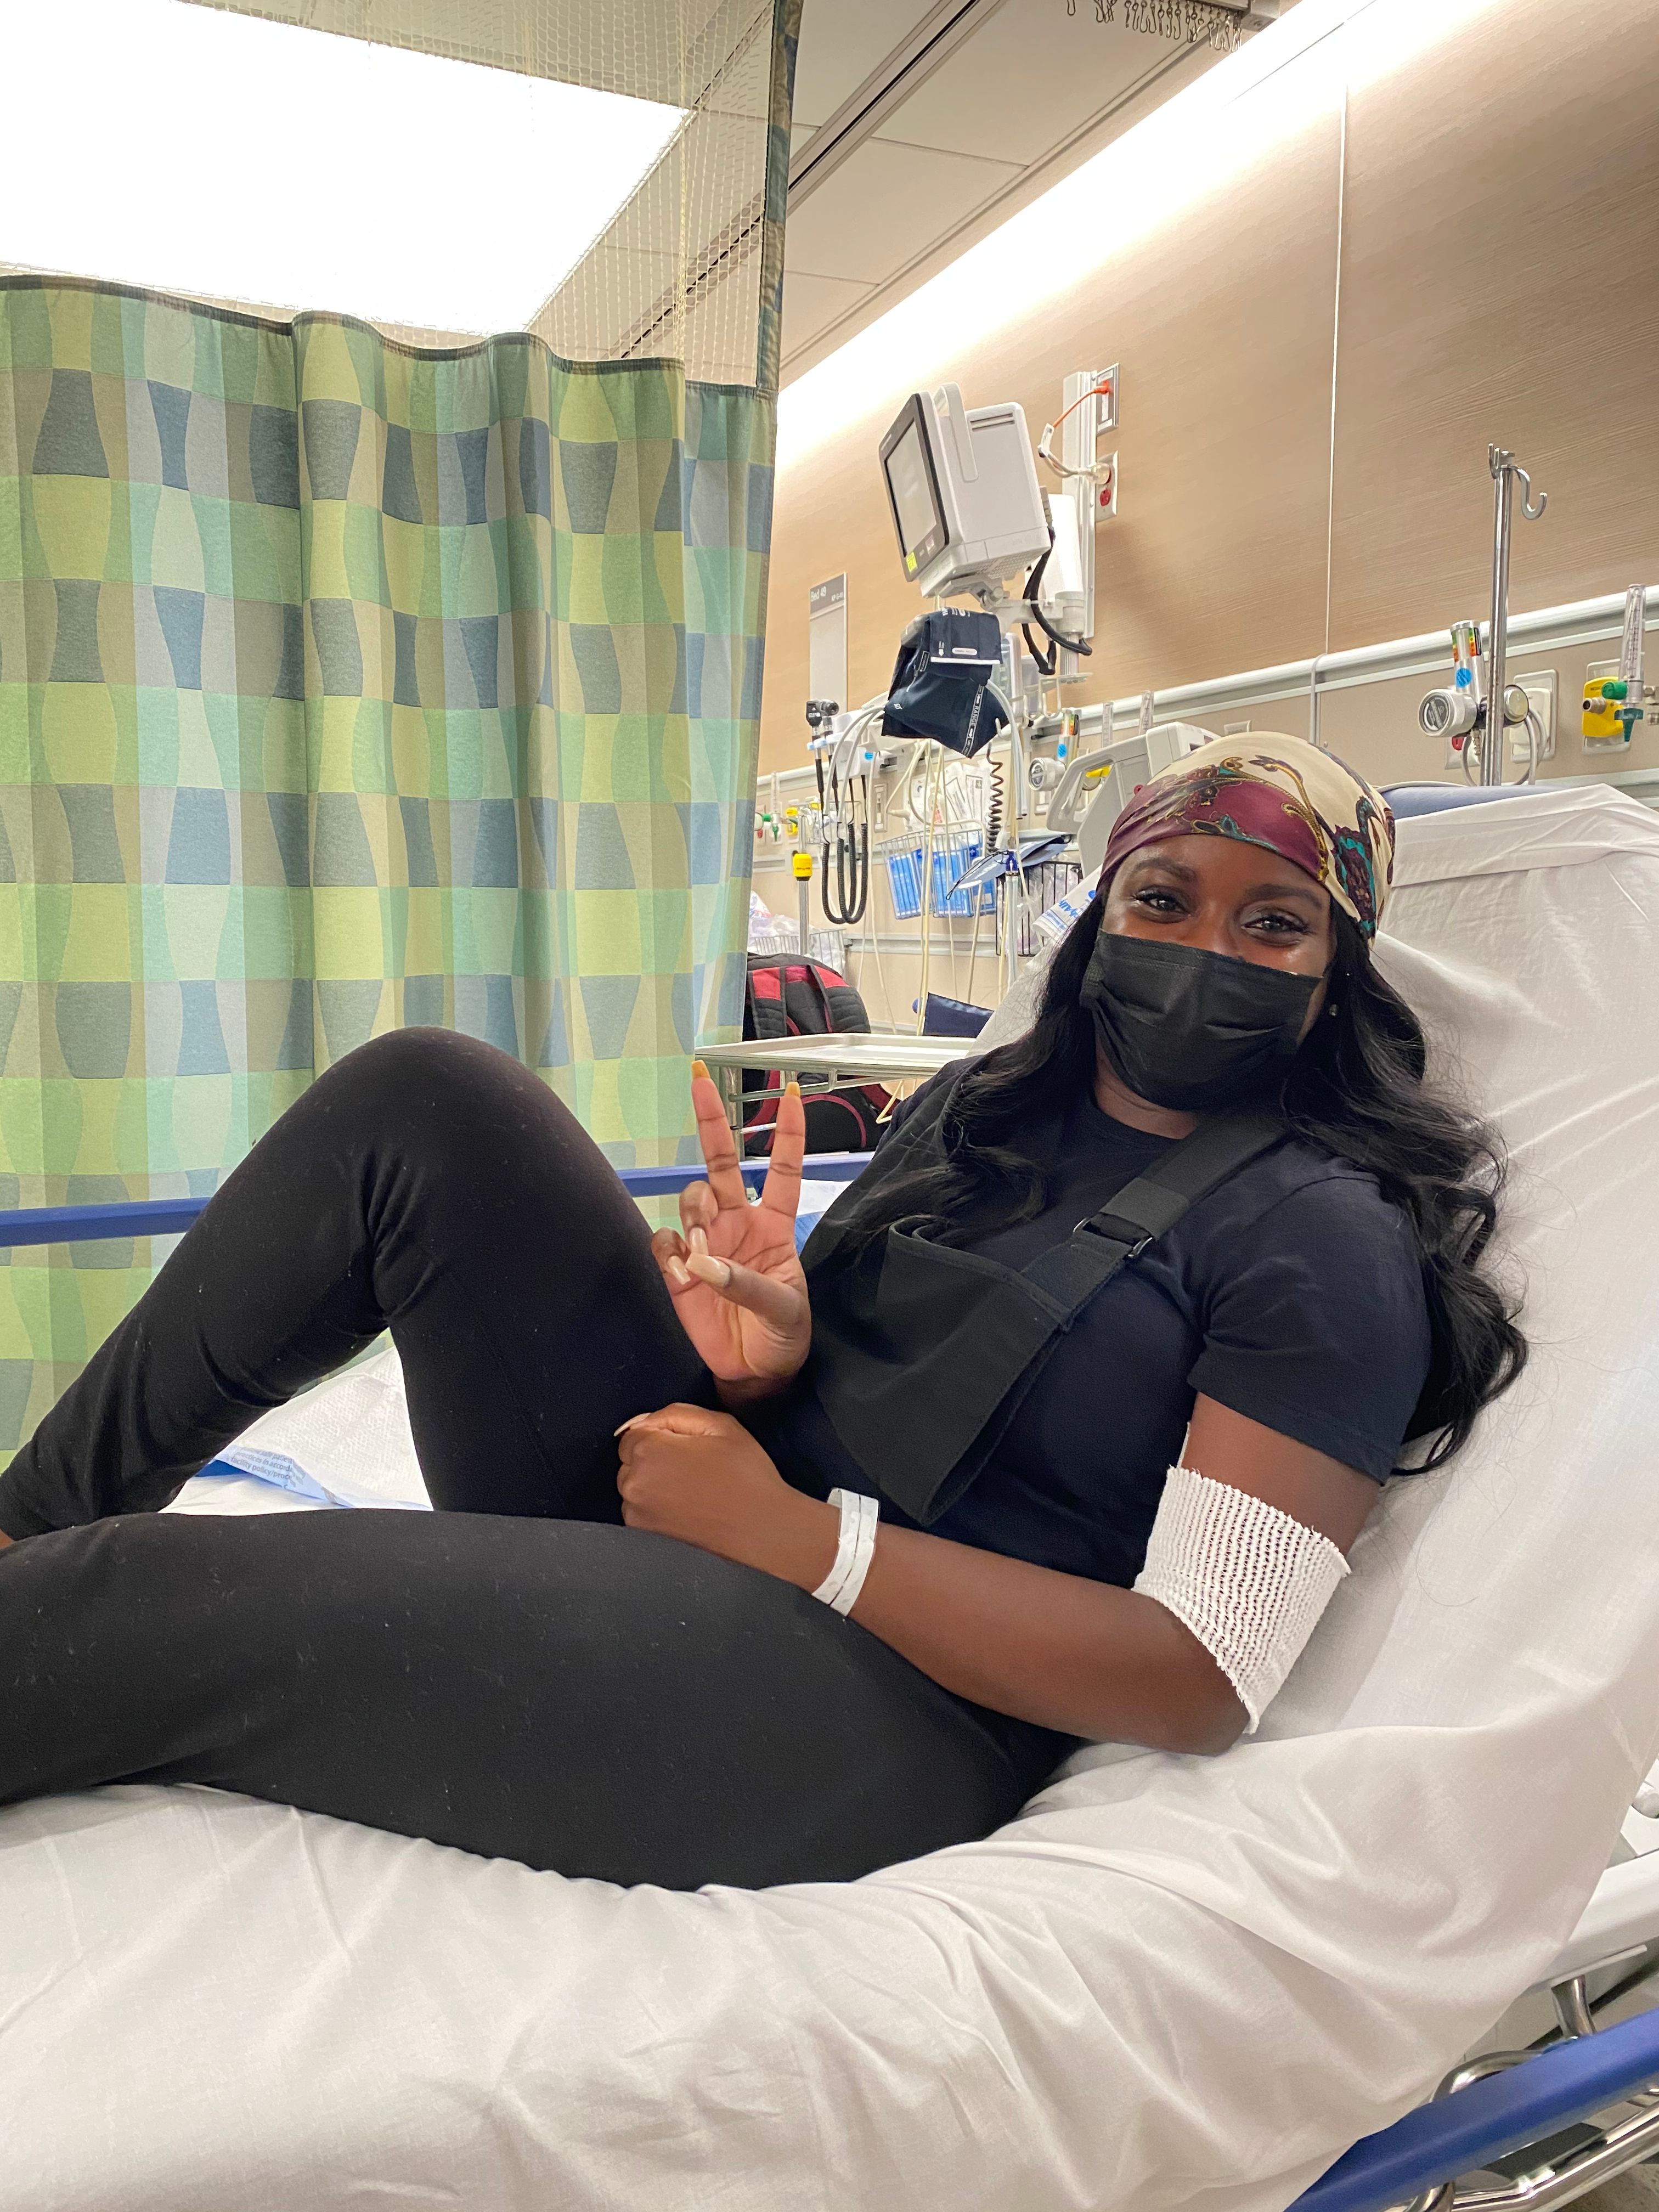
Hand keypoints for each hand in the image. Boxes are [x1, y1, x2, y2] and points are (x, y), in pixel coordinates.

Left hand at [617, 1404, 835, 1588]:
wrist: (760, 1527)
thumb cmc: (746, 1476)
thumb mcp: (719, 1424)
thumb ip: (676, 1413)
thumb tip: (648, 1420)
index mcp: (649, 1450)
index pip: (635, 1430)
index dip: (663, 1433)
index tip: (688, 1443)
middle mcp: (635, 1482)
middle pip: (631, 1456)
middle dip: (656, 1454)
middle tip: (694, 1463)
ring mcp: (637, 1511)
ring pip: (635, 1481)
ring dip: (654, 1478)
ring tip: (693, 1485)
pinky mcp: (644, 1532)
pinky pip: (639, 1505)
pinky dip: (655, 1501)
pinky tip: (686, 1502)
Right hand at [650, 1063, 811, 1393]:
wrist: (753, 1374)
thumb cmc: (781, 1337)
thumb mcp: (783, 1310)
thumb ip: (747, 1283)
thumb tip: (705, 1263)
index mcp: (774, 1225)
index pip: (782, 1168)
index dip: (787, 1132)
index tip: (793, 1091)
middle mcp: (737, 1222)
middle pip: (720, 1159)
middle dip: (711, 1118)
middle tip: (699, 1080)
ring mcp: (706, 1241)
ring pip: (690, 1196)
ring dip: (693, 1215)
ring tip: (701, 1255)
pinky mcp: (678, 1267)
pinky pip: (662, 1238)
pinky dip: (668, 1248)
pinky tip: (681, 1272)